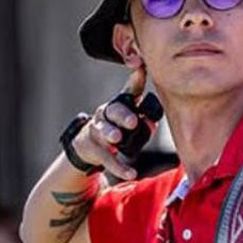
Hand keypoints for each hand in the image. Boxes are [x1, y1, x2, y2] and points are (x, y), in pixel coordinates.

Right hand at [71, 66, 149, 180]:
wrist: (88, 146)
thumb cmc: (117, 127)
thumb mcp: (131, 116)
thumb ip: (146, 115)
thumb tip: (153, 120)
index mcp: (118, 104)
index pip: (128, 91)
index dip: (135, 80)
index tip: (141, 69)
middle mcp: (105, 114)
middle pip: (112, 111)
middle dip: (122, 115)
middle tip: (132, 121)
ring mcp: (98, 131)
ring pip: (103, 131)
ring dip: (110, 134)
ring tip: (117, 139)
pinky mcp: (94, 149)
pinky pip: (107, 159)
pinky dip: (119, 167)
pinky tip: (131, 173)